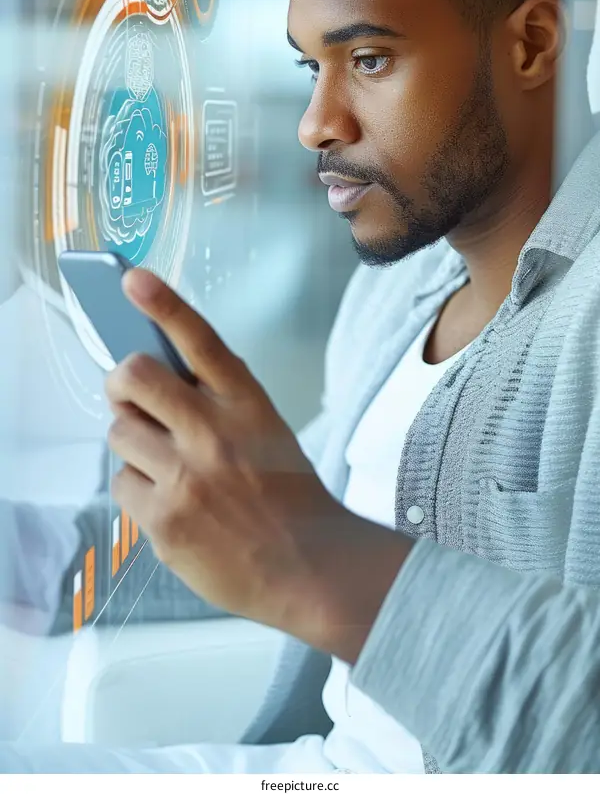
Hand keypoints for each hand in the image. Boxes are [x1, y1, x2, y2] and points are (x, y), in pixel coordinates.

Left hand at [106, 270, 410, 661]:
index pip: (200, 341)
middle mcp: (213, 432)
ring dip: (132, 442)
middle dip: (122, 383)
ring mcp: (185, 476)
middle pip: (135, 377)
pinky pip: (122, 483)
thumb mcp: (266, 430)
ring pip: (119, 431)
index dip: (164, 304)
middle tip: (131, 397)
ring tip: (162, 463)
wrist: (309, 567)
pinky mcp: (163, 518)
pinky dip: (137, 489)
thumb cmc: (288, 495)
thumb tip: (156, 383)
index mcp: (246, 403)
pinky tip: (168, 502)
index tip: (133, 280)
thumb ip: (217, 403)